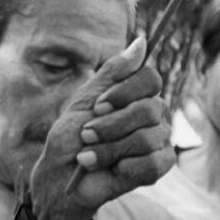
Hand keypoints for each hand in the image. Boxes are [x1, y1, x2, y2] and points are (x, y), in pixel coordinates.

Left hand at [25, 36, 172, 219]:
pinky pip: (152, 162)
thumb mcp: (84, 100)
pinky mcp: (159, 167)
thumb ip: (113, 73)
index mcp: (136, 95)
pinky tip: (109, 171)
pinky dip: (123, 167)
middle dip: (111, 124)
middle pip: (150, 108)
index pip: (150, 78)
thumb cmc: (70, 139)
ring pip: (148, 137)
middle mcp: (153, 115)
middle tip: (87, 135)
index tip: (98, 106)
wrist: (61, 179)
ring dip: (109, 148)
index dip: (124, 92)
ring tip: (87, 157)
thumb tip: (142, 40)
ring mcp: (159, 141)